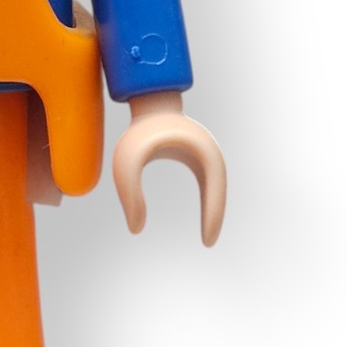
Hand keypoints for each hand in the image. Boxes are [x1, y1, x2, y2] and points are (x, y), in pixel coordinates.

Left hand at [112, 91, 226, 245]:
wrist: (149, 102)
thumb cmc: (139, 131)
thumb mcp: (127, 163)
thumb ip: (129, 195)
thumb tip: (135, 229)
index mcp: (200, 153)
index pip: (214, 194)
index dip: (212, 218)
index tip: (207, 242)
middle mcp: (209, 154)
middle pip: (219, 193)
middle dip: (215, 218)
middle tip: (208, 243)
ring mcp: (206, 155)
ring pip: (215, 190)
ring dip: (213, 211)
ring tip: (207, 236)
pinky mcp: (198, 157)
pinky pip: (208, 185)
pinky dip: (208, 202)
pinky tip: (203, 219)